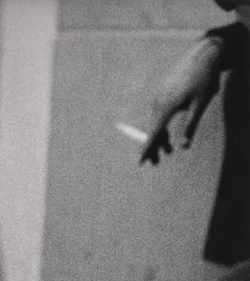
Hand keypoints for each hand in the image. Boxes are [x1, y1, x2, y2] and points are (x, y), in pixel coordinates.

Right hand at [141, 37, 222, 164]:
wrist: (202, 54)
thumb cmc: (204, 78)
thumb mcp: (200, 104)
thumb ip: (191, 125)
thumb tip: (184, 146)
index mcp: (167, 106)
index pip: (154, 133)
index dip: (147, 149)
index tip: (140, 162)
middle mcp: (159, 102)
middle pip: (152, 130)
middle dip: (153, 147)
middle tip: (153, 164)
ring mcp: (159, 97)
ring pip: (155, 122)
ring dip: (159, 137)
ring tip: (166, 152)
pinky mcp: (162, 94)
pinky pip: (158, 114)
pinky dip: (161, 126)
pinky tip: (167, 135)